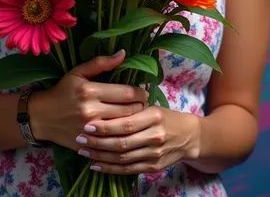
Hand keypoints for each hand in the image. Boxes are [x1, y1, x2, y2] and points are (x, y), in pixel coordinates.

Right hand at [29, 50, 147, 150]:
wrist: (42, 117)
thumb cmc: (62, 91)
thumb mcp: (78, 72)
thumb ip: (101, 63)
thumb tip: (123, 53)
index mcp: (90, 91)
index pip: (126, 93)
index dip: (140, 92)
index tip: (144, 91)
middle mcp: (92, 111)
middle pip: (129, 111)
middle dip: (141, 107)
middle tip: (145, 103)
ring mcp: (91, 130)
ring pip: (124, 127)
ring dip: (135, 122)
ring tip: (139, 116)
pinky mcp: (89, 144)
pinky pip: (114, 141)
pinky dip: (123, 135)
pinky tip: (127, 130)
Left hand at [75, 106, 200, 174]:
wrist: (189, 137)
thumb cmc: (166, 117)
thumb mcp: (153, 105)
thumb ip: (133, 107)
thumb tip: (107, 100)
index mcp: (154, 116)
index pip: (126, 123)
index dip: (105, 125)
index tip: (88, 123)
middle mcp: (154, 136)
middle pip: (122, 142)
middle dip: (98, 141)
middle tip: (80, 136)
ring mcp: (154, 154)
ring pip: (122, 157)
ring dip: (100, 155)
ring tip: (83, 149)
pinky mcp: (152, 167)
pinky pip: (127, 169)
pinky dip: (110, 168)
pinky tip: (95, 164)